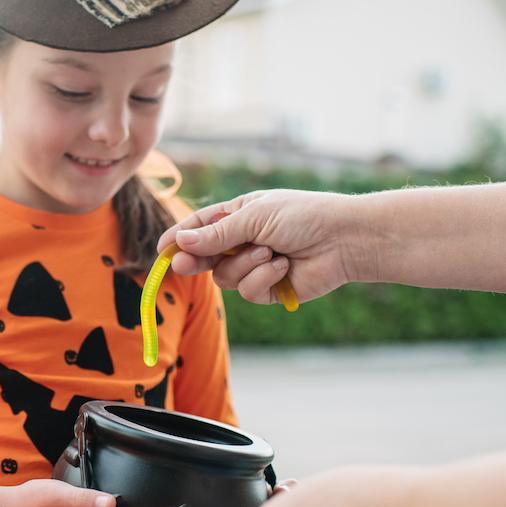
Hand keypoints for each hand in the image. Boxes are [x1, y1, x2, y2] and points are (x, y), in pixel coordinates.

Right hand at [156, 190, 367, 304]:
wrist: (345, 239)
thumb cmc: (303, 216)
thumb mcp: (254, 218)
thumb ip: (216, 234)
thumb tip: (180, 243)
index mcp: (238, 216)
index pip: (199, 227)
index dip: (179, 239)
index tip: (161, 250)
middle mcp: (242, 241)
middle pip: (204, 257)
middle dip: (196, 260)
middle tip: (184, 265)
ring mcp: (254, 266)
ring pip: (224, 277)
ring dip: (245, 265)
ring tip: (271, 252)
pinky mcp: (268, 288)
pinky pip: (248, 290)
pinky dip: (263, 278)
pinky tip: (283, 266)